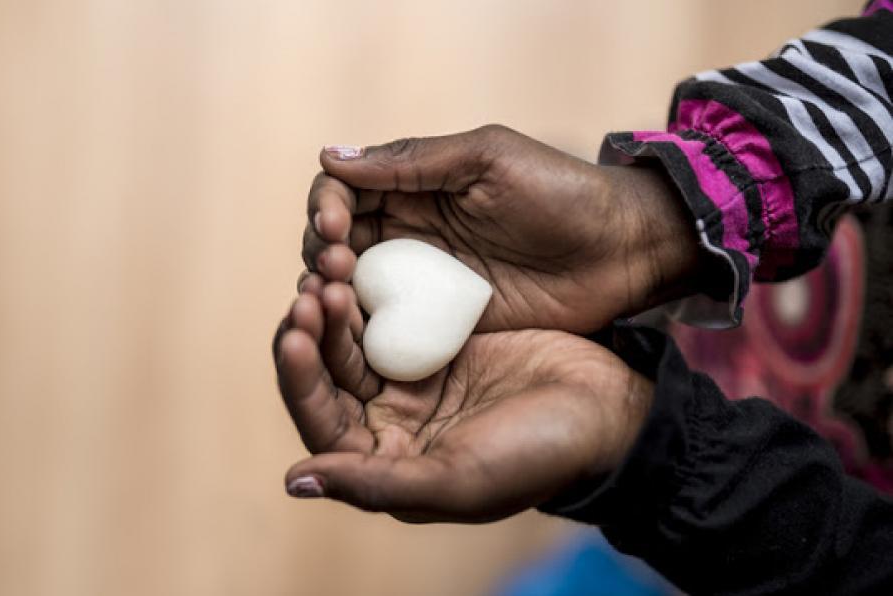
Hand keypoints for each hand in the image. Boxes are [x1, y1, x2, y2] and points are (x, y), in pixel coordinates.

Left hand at [273, 278, 652, 522]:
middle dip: (309, 334)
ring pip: (351, 339)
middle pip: (327, 375)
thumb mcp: (459, 479)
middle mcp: (389, 422)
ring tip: (331, 271)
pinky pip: (387, 312)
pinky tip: (361, 264)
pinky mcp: (434, 341)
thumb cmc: (538, 454)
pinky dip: (370, 290)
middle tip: (310, 289)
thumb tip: (296, 479)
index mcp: (385, 461)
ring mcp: (411, 378)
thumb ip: (376, 484)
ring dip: (335, 307)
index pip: (320, 422)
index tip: (294, 335)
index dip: (299, 381)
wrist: (608, 407)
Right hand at [304, 125, 702, 333]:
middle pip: (337, 240)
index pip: (343, 190)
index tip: (335, 225)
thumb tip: (330, 155)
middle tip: (337, 266)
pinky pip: (387, 327)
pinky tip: (352, 334)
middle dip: (322, 249)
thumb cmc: (561, 193)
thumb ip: (411, 161)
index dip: (326, 204)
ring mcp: (422, 280)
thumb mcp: (487, 160)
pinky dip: (361, 330)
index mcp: (414, 185)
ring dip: (331, 291)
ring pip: (351, 286)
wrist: (621, 253)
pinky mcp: (441, 323)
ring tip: (334, 299)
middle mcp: (409, 231)